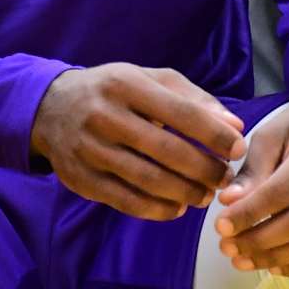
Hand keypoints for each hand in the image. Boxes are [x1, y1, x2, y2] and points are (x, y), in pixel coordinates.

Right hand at [31, 64, 247, 220]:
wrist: (49, 108)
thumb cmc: (112, 91)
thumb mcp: (148, 79)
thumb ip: (192, 99)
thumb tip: (233, 126)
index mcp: (126, 84)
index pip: (180, 112)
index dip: (214, 134)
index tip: (238, 148)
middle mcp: (104, 115)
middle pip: (167, 151)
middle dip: (205, 169)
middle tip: (226, 178)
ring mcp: (89, 149)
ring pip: (148, 180)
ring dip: (186, 193)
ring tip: (205, 195)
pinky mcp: (81, 179)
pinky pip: (127, 201)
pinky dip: (158, 210)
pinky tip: (176, 207)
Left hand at [215, 73, 288, 278]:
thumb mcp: (277, 129)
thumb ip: (254, 166)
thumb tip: (229, 202)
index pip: (281, 191)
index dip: (249, 213)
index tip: (220, 226)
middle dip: (258, 241)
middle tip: (227, 248)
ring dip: (277, 259)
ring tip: (245, 260)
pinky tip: (277, 265)